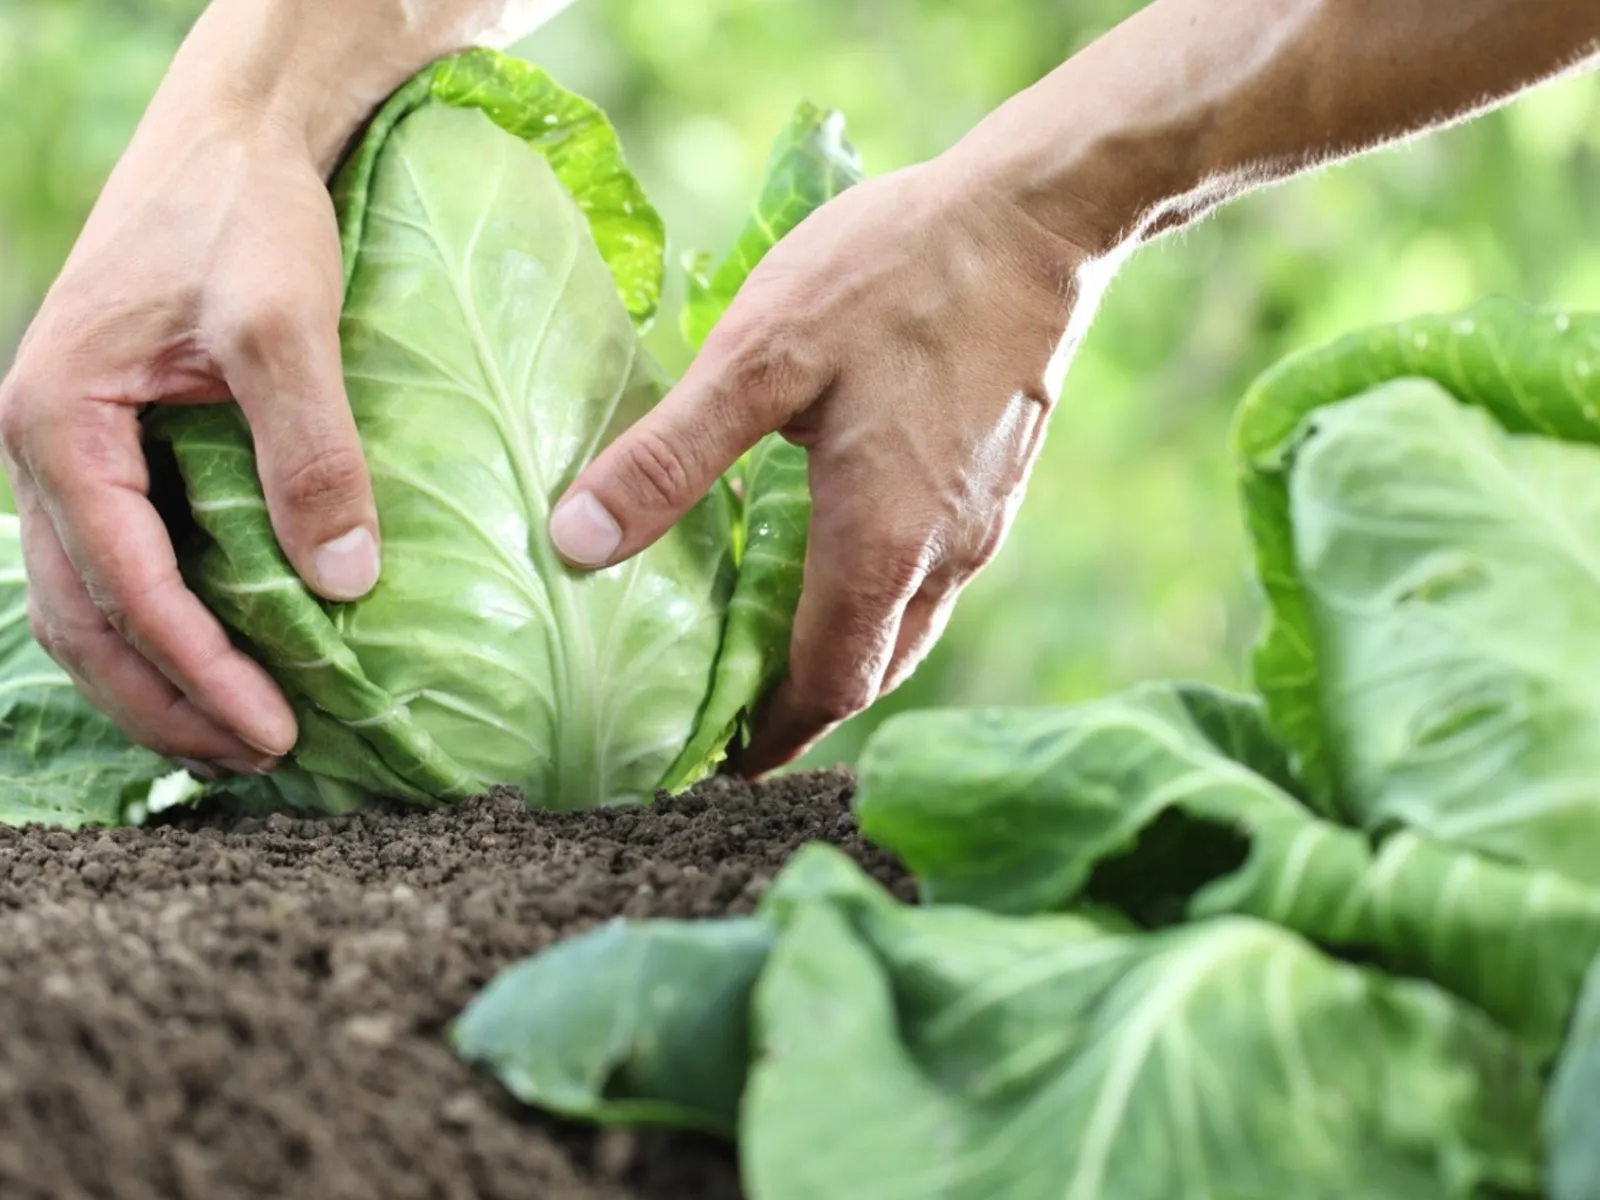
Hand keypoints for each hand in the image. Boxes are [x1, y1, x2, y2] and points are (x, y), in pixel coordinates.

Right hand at [0, 100, 378, 770]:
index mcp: (60, 422)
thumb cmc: (245, 216)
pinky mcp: (118, 449)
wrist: (233, 140)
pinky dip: (165, 628)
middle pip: (86, 621)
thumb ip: (311, 454)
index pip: (126, 590)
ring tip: (241, 739)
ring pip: (93, 604)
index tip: (275, 731)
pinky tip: (226, 660)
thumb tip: (344, 583)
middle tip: (261, 759)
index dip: (199, 674)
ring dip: (159, 681)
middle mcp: (44, 447)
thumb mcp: (285, 326)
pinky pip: (122, 564)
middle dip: (169, 703)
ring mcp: (74, 452)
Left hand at [549, 152, 1095, 772]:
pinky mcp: (1000, 479)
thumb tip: (572, 544)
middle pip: (873, 670)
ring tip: (780, 648)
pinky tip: (843, 554)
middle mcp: (944, 553)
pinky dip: (883, 599)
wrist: (1035, 215)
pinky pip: (936, 576)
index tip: (721, 765)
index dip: (773, 737)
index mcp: (881, 544)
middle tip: (739, 716)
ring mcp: (984, 519)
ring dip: (848, 653)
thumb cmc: (894, 278)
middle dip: (807, 707)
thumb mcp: (758, 359)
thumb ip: (667, 458)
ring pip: (911, 625)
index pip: (826, 685)